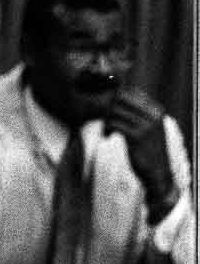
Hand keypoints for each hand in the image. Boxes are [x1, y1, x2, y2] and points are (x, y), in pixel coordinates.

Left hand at [104, 88, 176, 220]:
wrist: (157, 172)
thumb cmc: (149, 147)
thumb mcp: (149, 126)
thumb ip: (137, 111)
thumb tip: (117, 94)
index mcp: (156, 110)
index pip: (131, 92)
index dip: (117, 98)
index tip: (112, 110)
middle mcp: (153, 115)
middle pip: (121, 98)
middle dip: (110, 106)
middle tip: (107, 119)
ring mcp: (146, 126)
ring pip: (115, 111)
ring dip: (107, 119)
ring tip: (108, 128)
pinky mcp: (137, 137)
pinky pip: (114, 124)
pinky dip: (107, 128)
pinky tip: (108, 135)